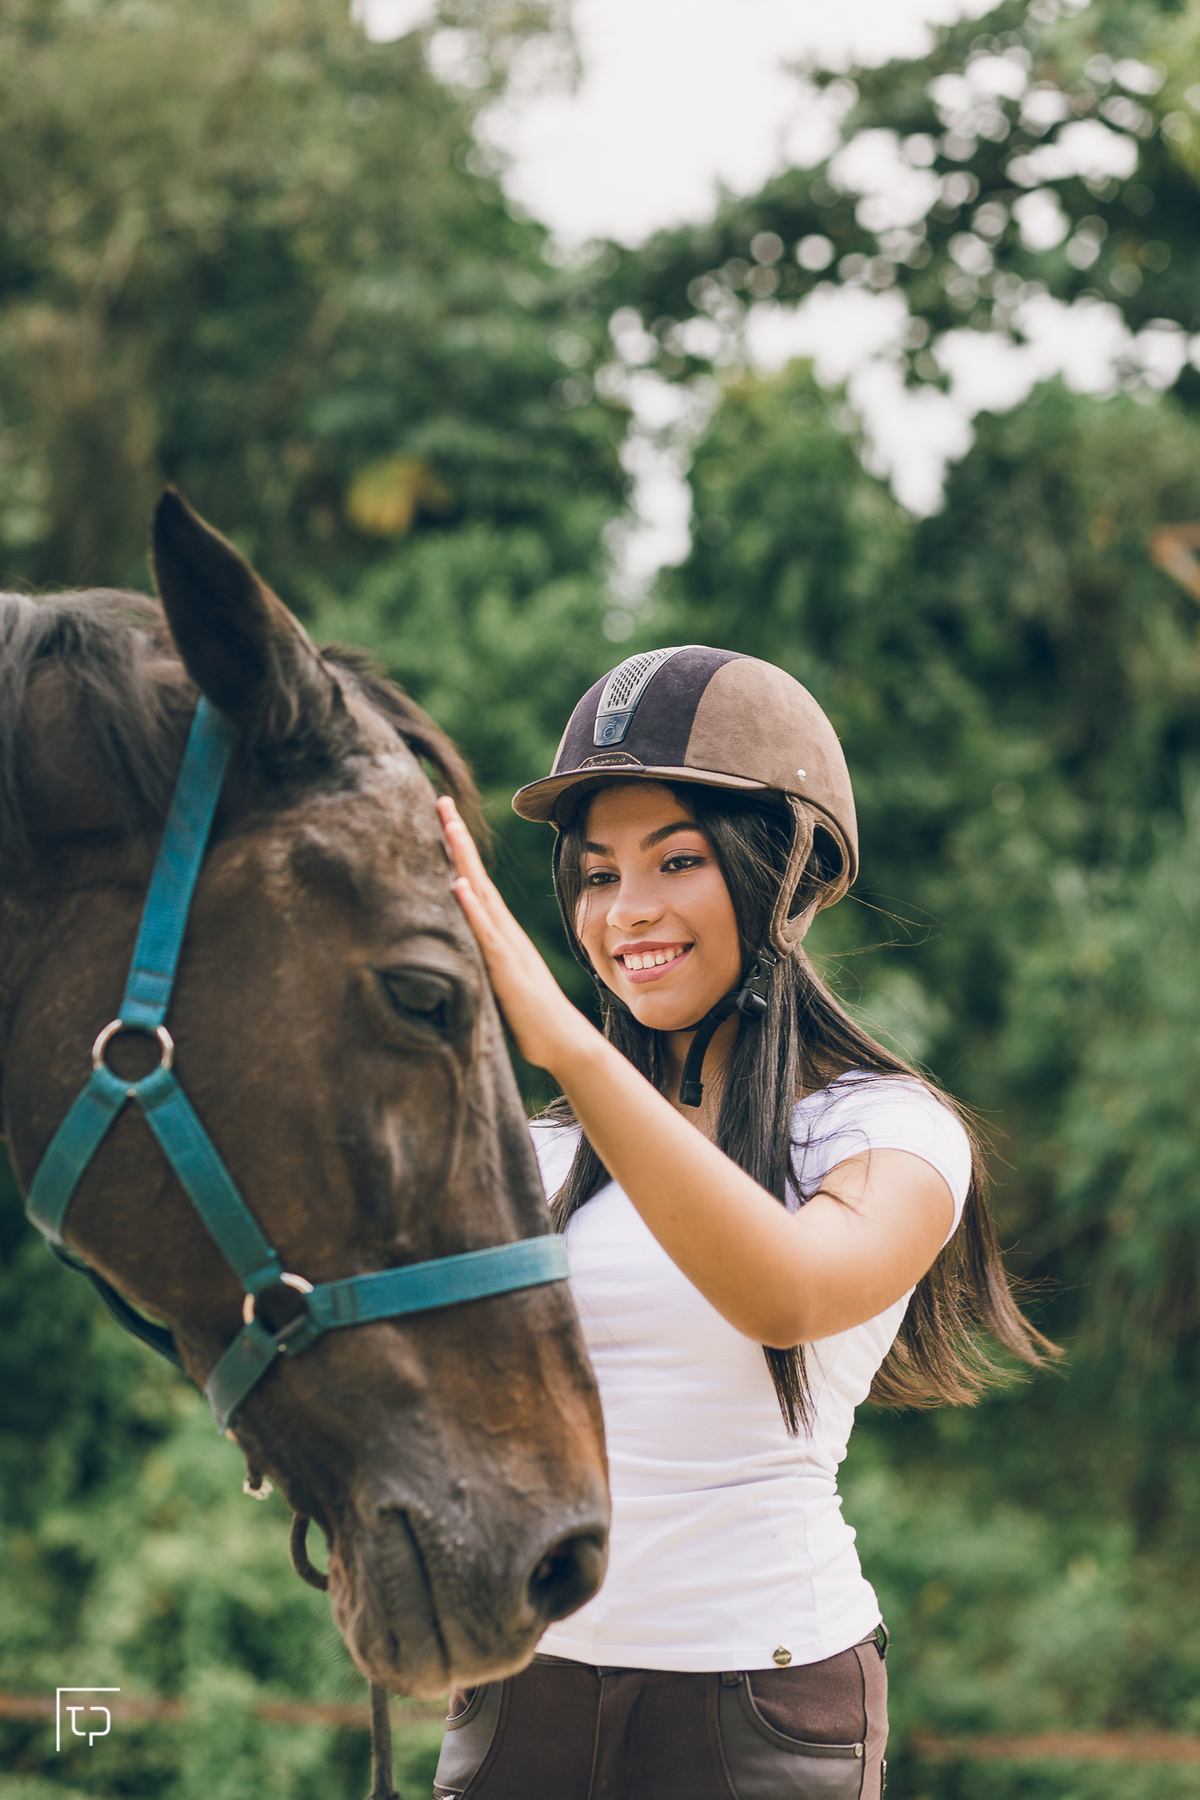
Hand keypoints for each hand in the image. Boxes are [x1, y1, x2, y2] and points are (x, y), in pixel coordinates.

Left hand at [437, 797, 592, 1072]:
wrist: (563, 1041)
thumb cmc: (529, 1016)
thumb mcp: (496, 980)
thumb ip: (480, 959)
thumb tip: (459, 948)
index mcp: (498, 931)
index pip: (473, 881)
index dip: (458, 849)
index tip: (442, 817)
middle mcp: (502, 930)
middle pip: (475, 874)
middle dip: (457, 836)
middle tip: (439, 799)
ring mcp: (505, 947)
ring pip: (480, 893)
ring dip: (462, 858)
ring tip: (447, 824)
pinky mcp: (506, 969)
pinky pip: (486, 934)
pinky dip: (472, 909)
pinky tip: (459, 886)